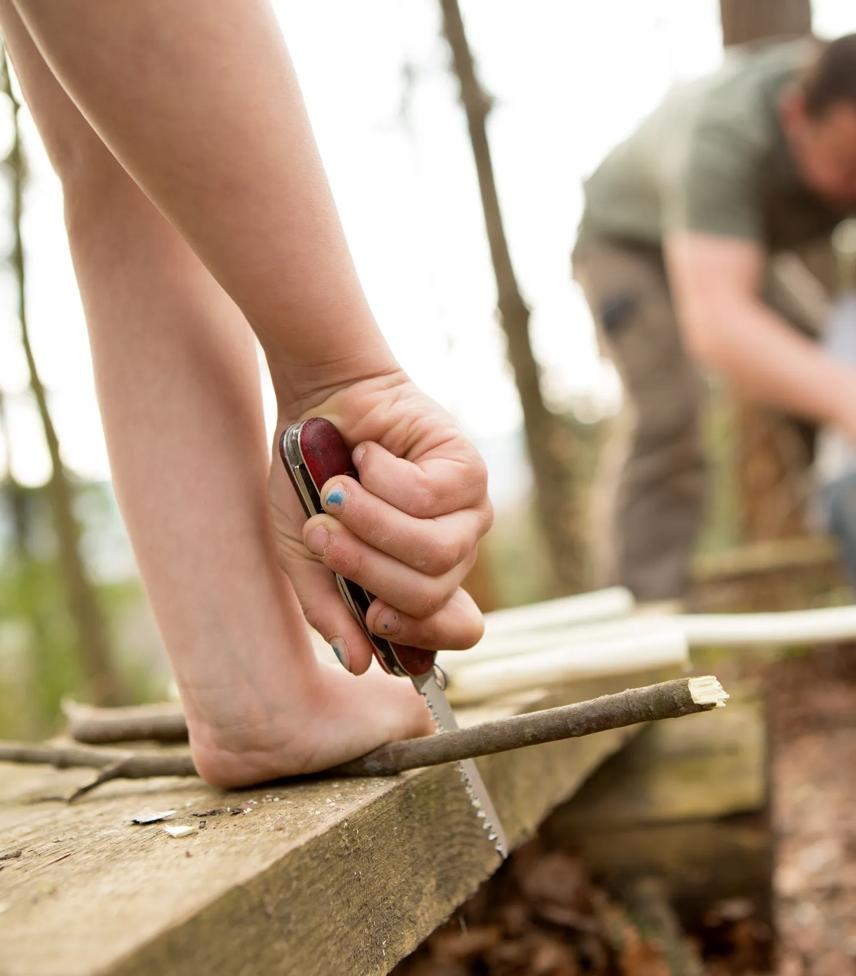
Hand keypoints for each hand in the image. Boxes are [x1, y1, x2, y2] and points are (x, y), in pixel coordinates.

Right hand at [268, 369, 492, 674]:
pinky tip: (367, 457)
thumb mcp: (305, 553)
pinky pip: (429, 498)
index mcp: (423, 578)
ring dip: (371, 524)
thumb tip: (357, 664)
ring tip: (336, 493)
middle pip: (430, 594)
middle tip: (321, 532)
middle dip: (364, 567)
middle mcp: (455, 550)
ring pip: (435, 551)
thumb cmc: (312, 480)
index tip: (372, 616)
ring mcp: (469, 511)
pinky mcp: (469, 469)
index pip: (459, 629)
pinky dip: (381, 479)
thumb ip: (328, 608)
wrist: (319, 406)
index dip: (421, 635)